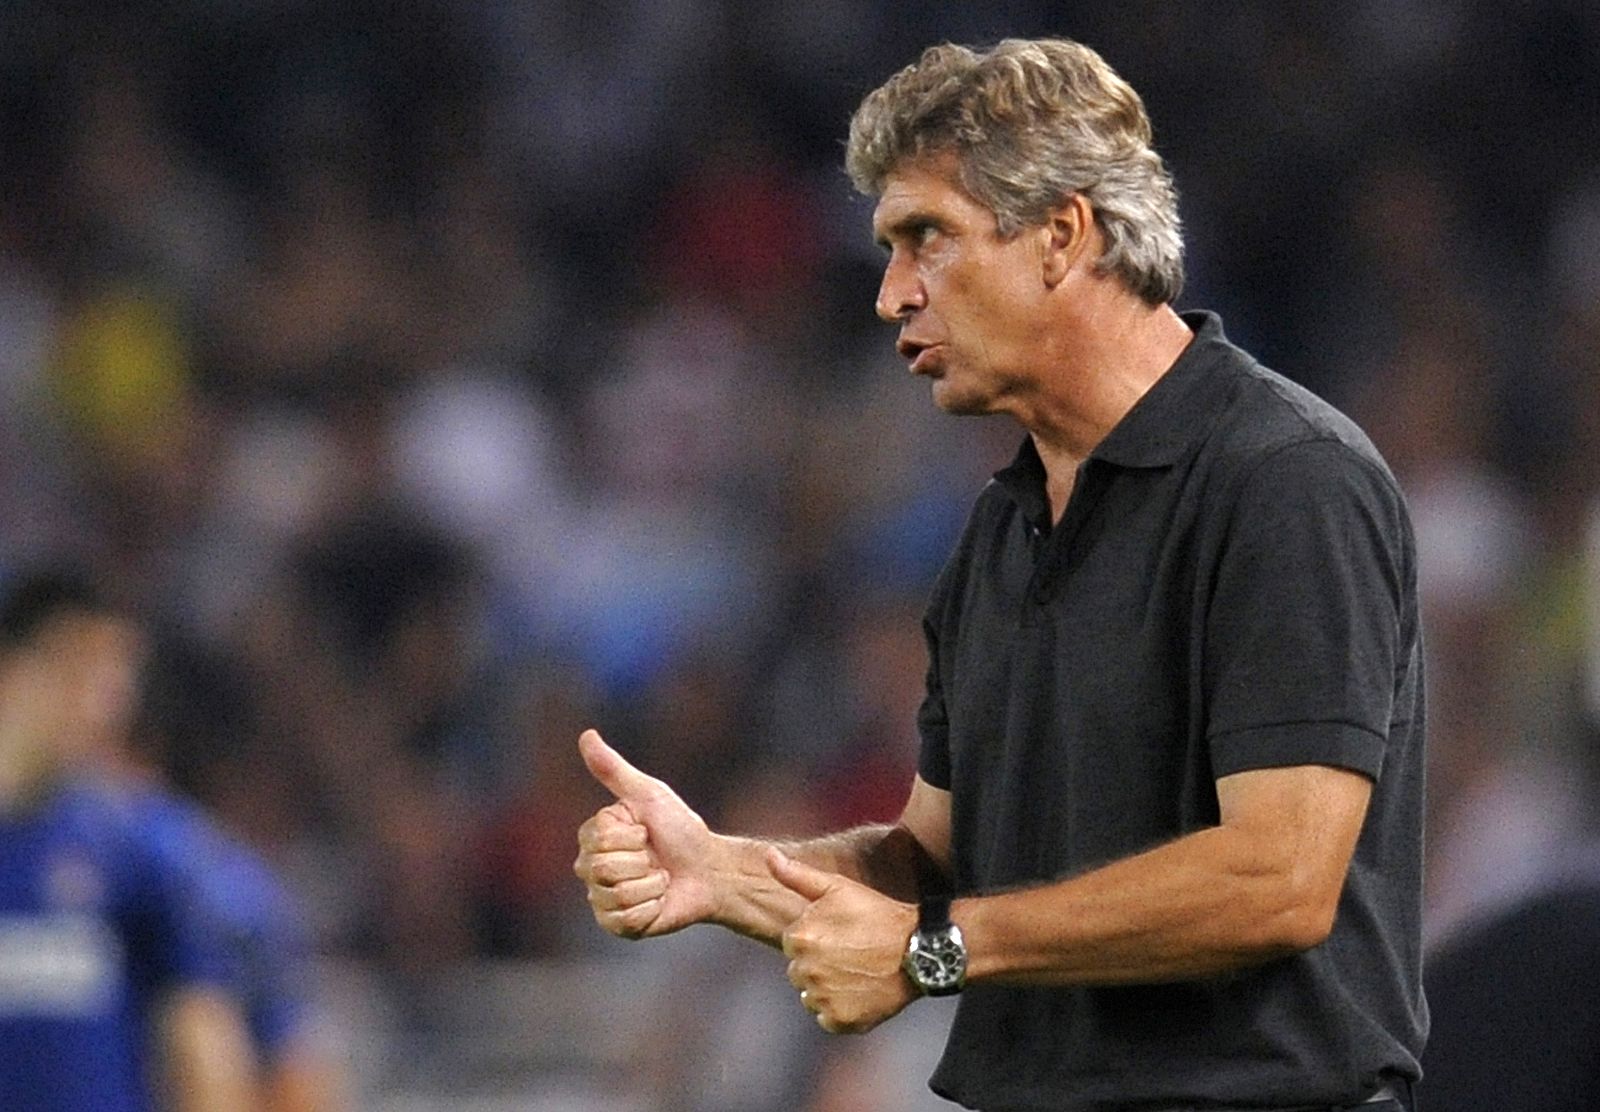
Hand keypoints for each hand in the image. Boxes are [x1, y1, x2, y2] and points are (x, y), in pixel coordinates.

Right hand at [573, 729, 720, 938]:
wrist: (709, 869)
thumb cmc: (681, 830)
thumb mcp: (649, 794)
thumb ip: (613, 769)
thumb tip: (586, 734)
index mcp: (594, 836)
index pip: (596, 840)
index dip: (630, 836)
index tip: (646, 831)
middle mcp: (591, 868)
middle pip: (601, 869)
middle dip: (641, 861)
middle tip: (655, 857)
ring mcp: (602, 898)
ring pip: (615, 894)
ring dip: (650, 885)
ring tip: (661, 878)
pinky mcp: (618, 925)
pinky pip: (625, 919)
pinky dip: (651, 907)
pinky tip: (660, 899)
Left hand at [768, 848, 918, 1033]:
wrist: (918, 951)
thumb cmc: (877, 914)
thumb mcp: (837, 887)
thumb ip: (796, 874)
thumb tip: (768, 855)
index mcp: (800, 937)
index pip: (793, 942)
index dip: (816, 937)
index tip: (840, 934)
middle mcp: (806, 970)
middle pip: (799, 970)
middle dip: (818, 962)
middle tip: (850, 952)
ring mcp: (823, 998)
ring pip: (810, 995)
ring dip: (826, 987)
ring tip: (855, 971)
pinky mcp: (839, 1020)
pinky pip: (826, 1016)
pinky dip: (838, 1008)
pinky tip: (858, 991)